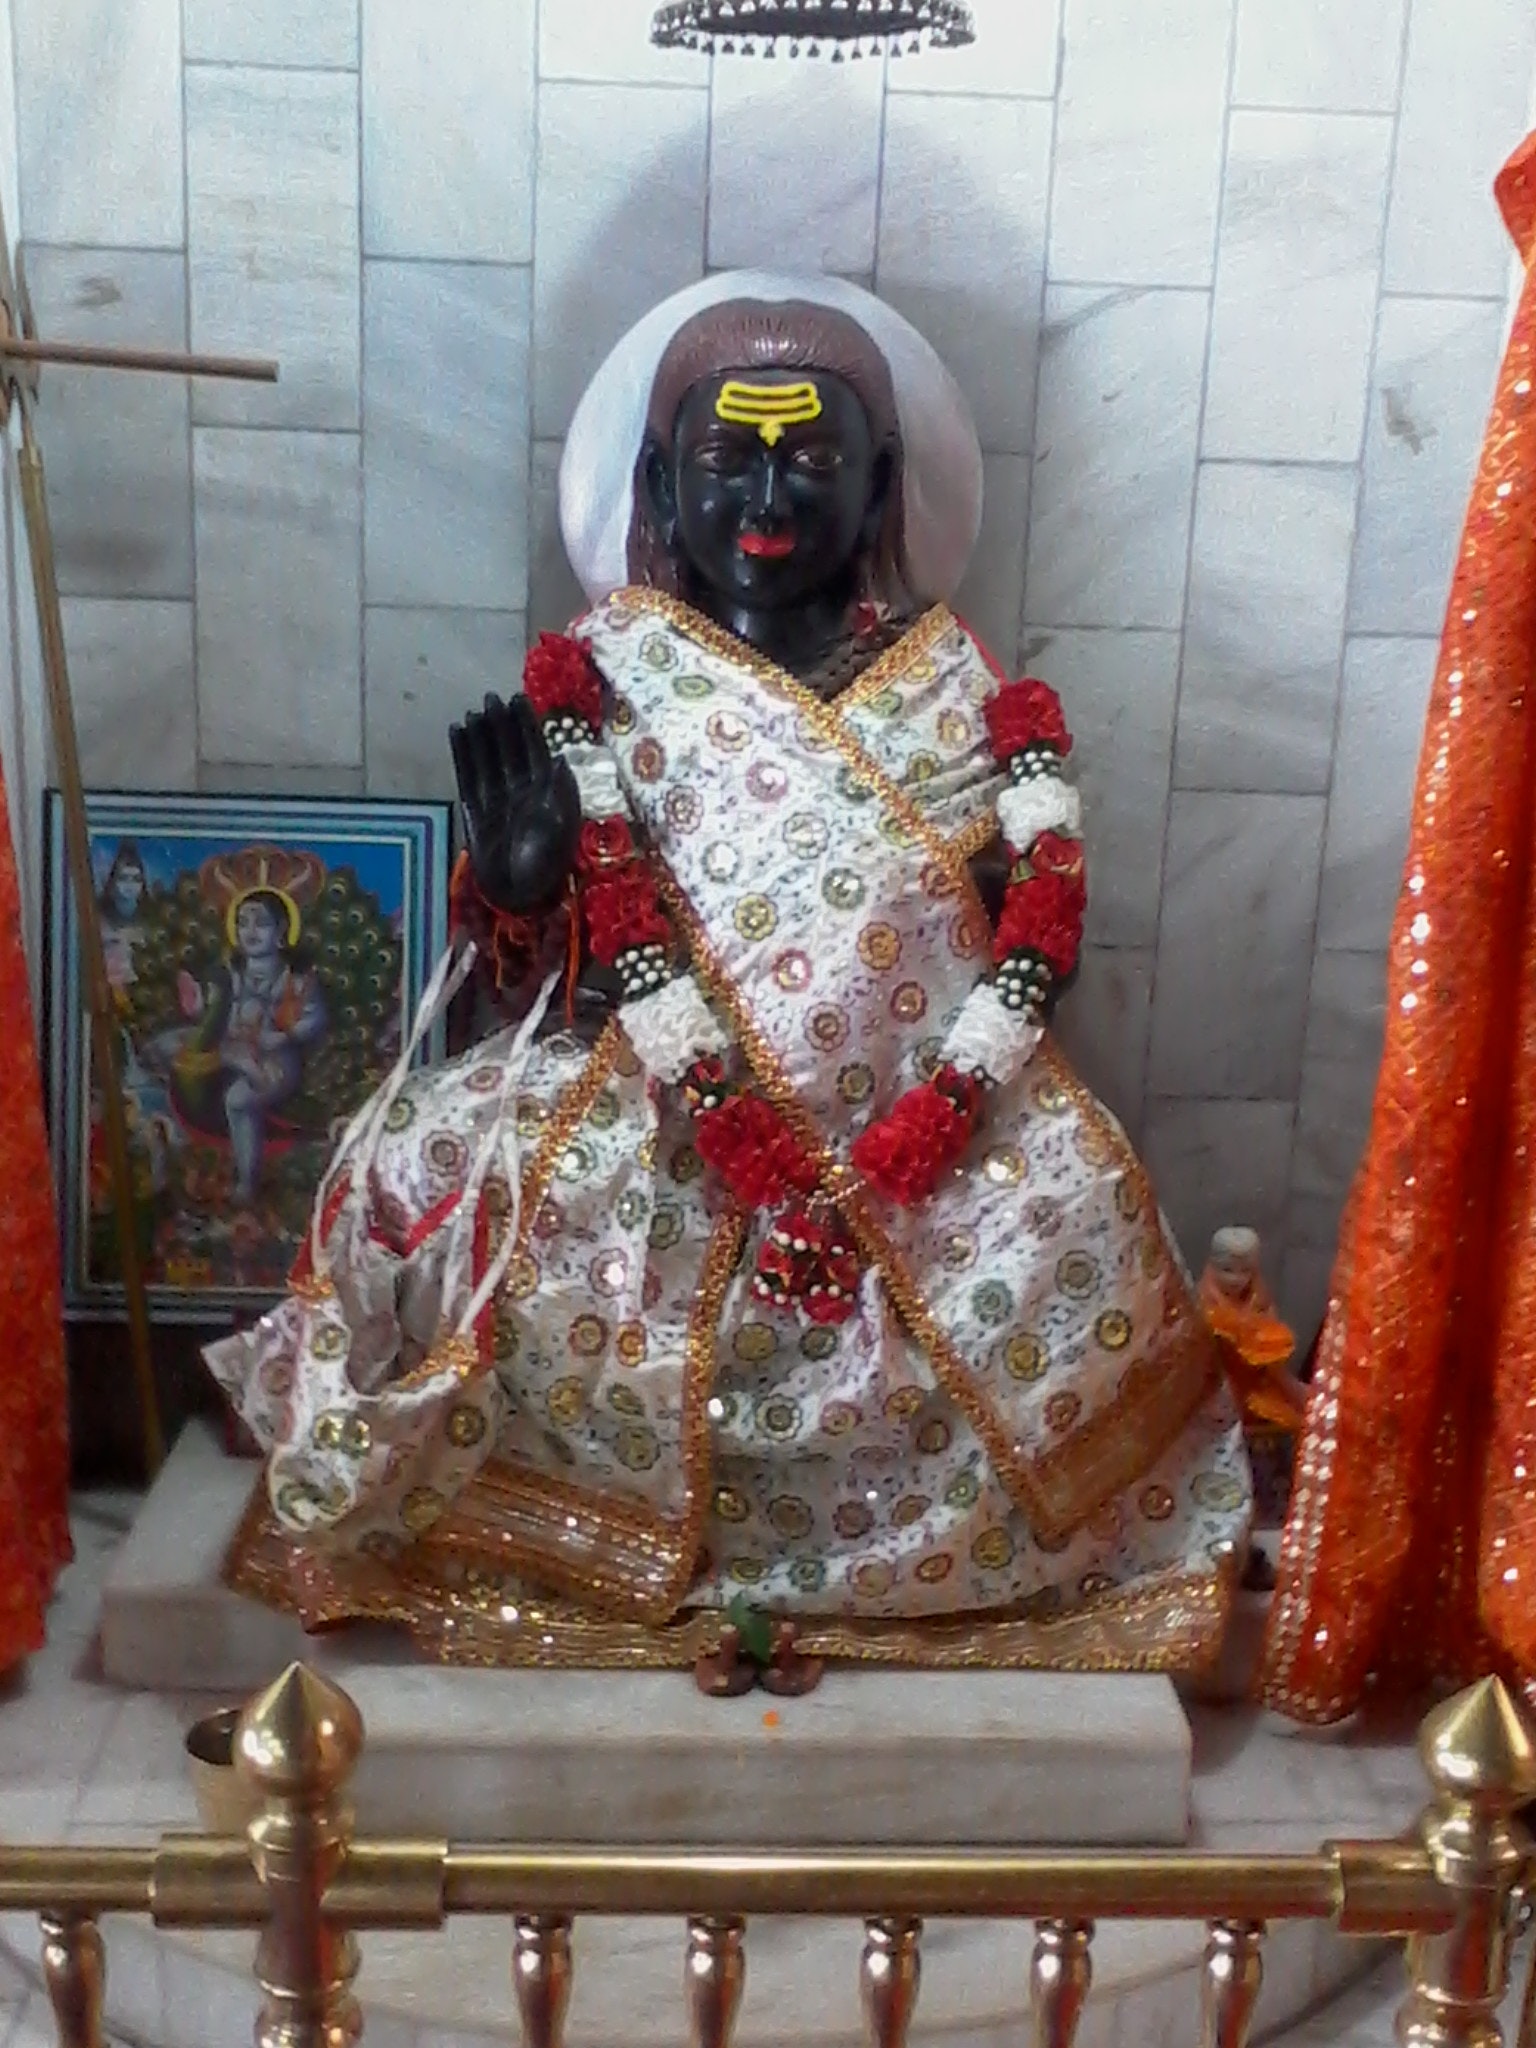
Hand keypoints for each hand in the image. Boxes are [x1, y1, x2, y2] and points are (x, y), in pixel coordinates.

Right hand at [450, 693, 581, 915]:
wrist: (520, 897)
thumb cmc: (546, 864)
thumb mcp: (563, 827)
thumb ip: (561, 792)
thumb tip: (559, 758)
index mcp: (547, 795)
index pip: (535, 751)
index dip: (527, 726)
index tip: (517, 699)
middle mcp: (522, 794)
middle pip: (510, 752)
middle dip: (502, 725)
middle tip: (491, 698)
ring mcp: (498, 802)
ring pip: (489, 761)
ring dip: (482, 737)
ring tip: (473, 712)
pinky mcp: (476, 812)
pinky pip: (468, 777)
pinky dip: (463, 756)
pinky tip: (458, 735)